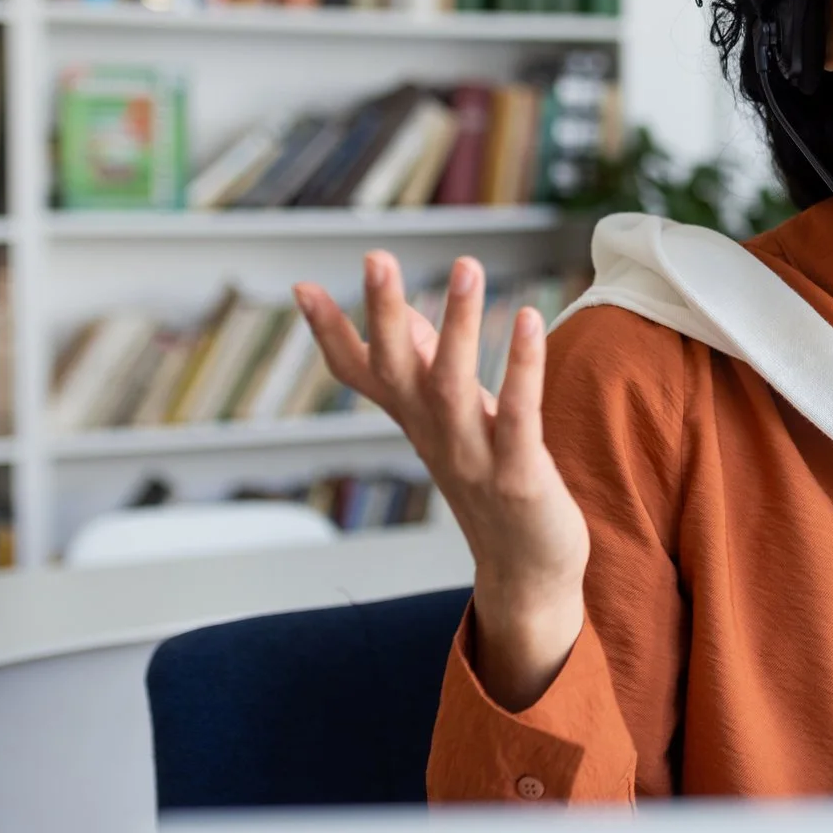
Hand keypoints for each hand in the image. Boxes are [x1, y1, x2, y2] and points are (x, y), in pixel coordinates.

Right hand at [294, 252, 587, 710]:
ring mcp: (473, 458)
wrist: (527, 574)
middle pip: (398, 371)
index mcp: (415, 423)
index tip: (302, 287)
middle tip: (374, 257)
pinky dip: (522, 367)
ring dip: (458, 325)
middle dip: (384, 314)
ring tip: (466, 265)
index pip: (361, 376)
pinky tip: (530, 318)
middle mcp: (434, 437)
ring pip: (454, 386)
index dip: (332, 335)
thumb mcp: (456, 423)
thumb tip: (406, 314)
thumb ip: (430, 370)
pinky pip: (519, 415)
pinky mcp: (518, 476)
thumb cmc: (494, 485)